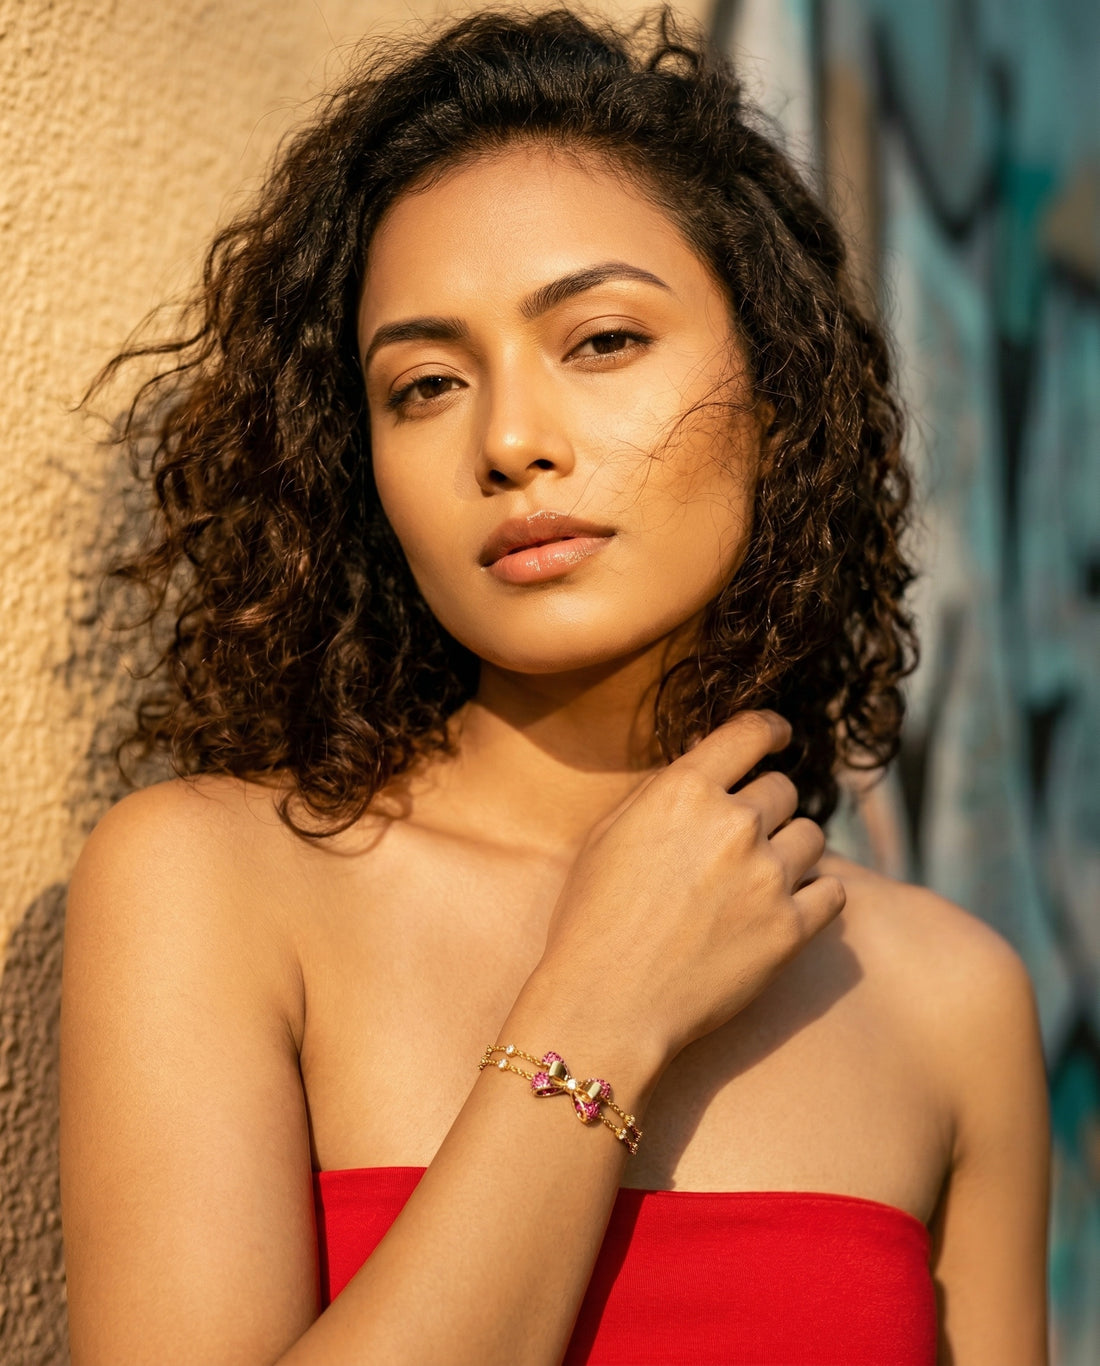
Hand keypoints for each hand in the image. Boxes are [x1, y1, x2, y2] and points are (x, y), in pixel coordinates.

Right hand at [535, 710, 844, 1066]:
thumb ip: (662, 792)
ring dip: (791, 850)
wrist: (608, 1003)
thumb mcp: (609, 835)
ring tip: (760, 878)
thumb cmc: (594, 918)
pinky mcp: (791, 929)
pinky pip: (832, 892)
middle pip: (784, 790)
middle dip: (767, 808)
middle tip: (743, 839)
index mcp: (685, 790)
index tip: (779, 737)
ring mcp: (768, 876)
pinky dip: (814, 895)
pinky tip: (787, 907)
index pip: (750, 732)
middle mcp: (735, 823)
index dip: (771, 730)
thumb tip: (705, 764)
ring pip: (812, 837)